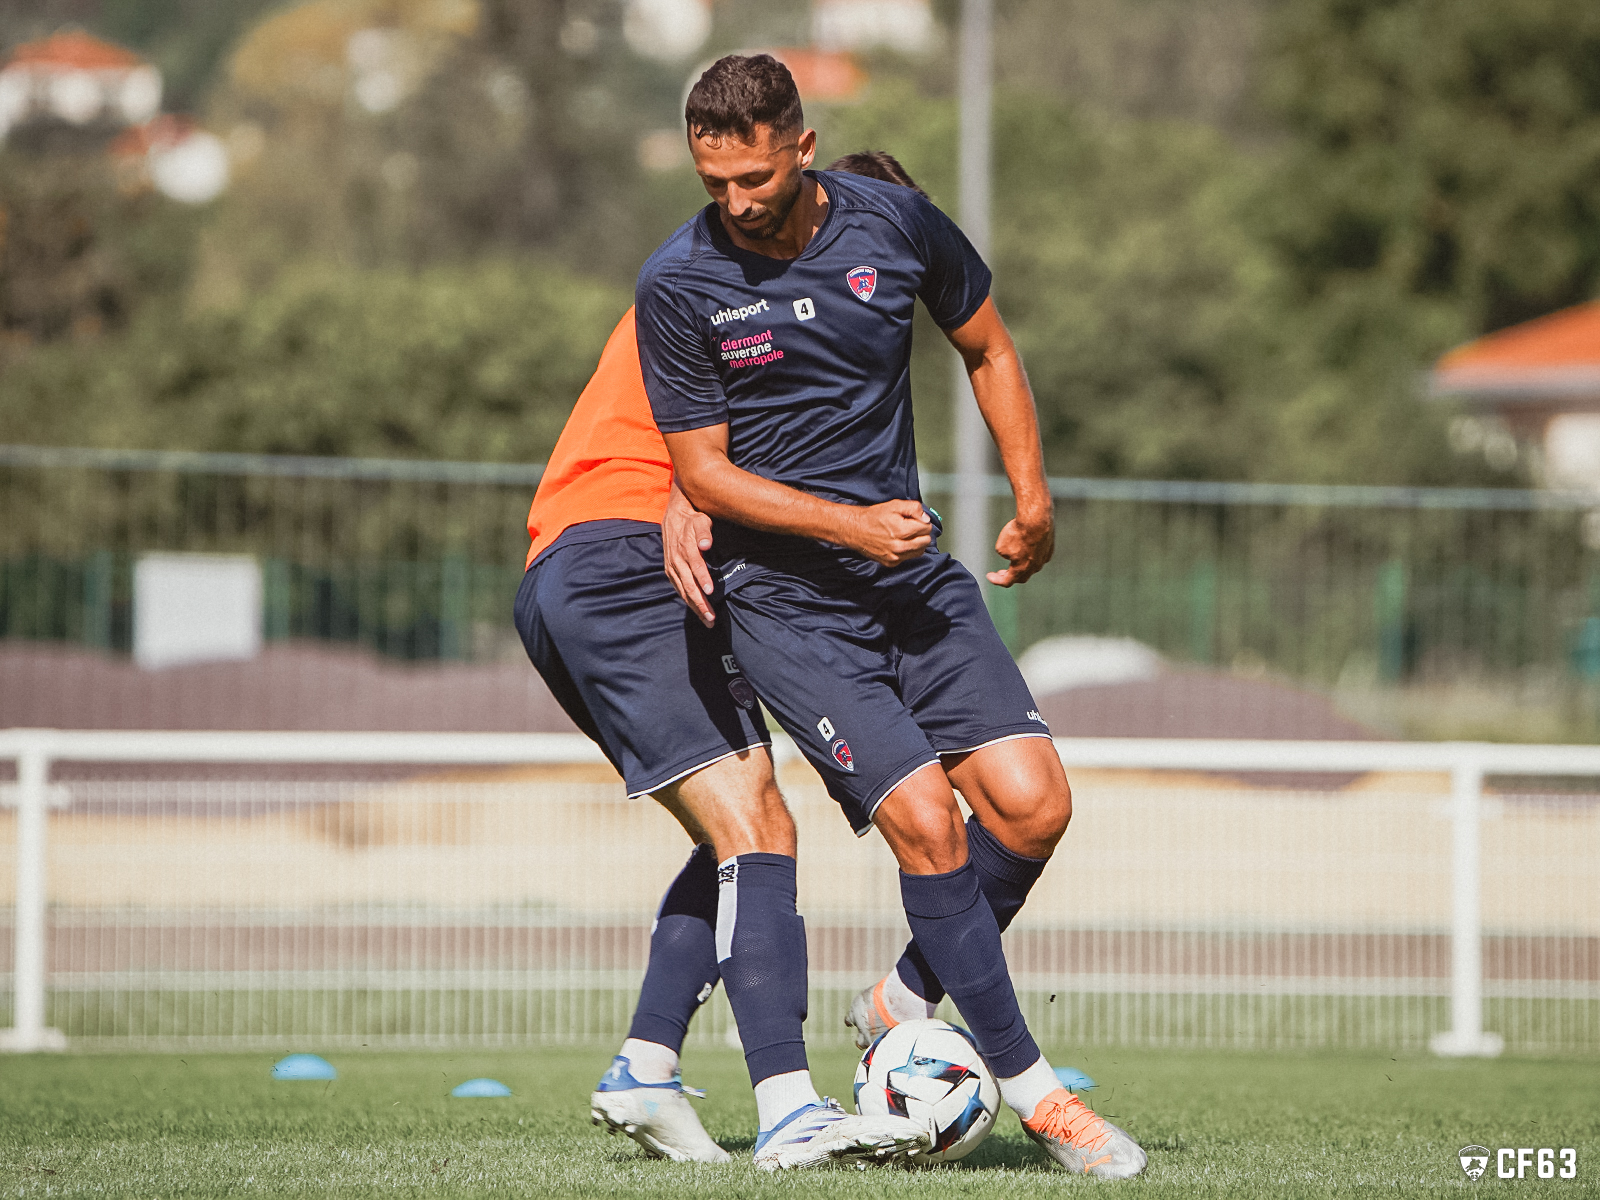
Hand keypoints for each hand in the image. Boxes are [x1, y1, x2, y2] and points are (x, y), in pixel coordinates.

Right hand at [663, 484, 716, 626]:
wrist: (674, 515)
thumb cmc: (692, 519)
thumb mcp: (701, 520)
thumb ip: (704, 532)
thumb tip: (706, 545)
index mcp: (685, 548)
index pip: (695, 566)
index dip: (702, 579)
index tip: (710, 592)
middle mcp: (676, 560)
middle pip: (688, 585)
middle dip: (700, 603)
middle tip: (711, 618)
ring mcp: (672, 567)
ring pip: (683, 591)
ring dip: (695, 606)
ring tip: (707, 620)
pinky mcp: (670, 571)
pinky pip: (678, 588)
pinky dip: (687, 600)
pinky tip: (696, 609)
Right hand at [844, 499, 933, 566]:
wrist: (856, 530)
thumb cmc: (874, 517)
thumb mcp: (894, 505)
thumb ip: (914, 508)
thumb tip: (926, 518)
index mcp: (901, 530)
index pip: (927, 528)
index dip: (923, 521)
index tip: (916, 519)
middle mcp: (899, 546)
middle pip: (926, 541)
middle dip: (922, 533)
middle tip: (913, 527)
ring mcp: (895, 557)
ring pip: (920, 551)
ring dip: (918, 543)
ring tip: (907, 535)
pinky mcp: (891, 563)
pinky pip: (909, 557)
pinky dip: (908, 550)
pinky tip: (900, 543)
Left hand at [988, 511, 1053, 585]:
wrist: (1035, 519)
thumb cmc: (1019, 532)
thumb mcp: (1001, 547)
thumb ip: (1004, 554)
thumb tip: (1009, 554)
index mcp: (1021, 569)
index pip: (1007, 582)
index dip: (996, 580)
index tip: (990, 576)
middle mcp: (1034, 566)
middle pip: (1021, 577)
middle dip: (1010, 576)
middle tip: (1002, 572)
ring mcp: (1043, 557)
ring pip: (1032, 567)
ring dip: (1022, 565)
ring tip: (1014, 559)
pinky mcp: (1049, 548)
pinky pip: (1039, 556)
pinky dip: (1032, 555)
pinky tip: (1027, 549)